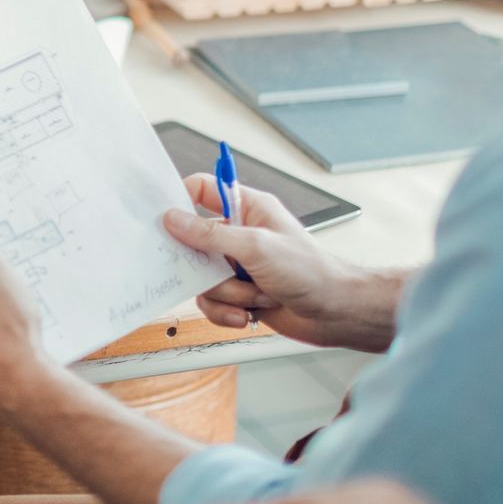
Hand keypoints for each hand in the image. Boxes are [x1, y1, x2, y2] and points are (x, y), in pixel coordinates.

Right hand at [165, 176, 391, 351]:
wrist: (336, 313)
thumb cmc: (311, 272)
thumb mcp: (256, 247)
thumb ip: (210, 235)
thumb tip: (174, 219)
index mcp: (247, 208)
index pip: (202, 189)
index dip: (180, 199)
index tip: (166, 219)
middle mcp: (240, 235)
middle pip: (194, 241)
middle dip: (206, 265)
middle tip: (218, 270)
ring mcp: (238, 266)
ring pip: (203, 278)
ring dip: (227, 292)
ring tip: (255, 293)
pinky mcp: (239, 293)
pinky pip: (212, 302)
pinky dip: (228, 311)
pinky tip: (249, 312)